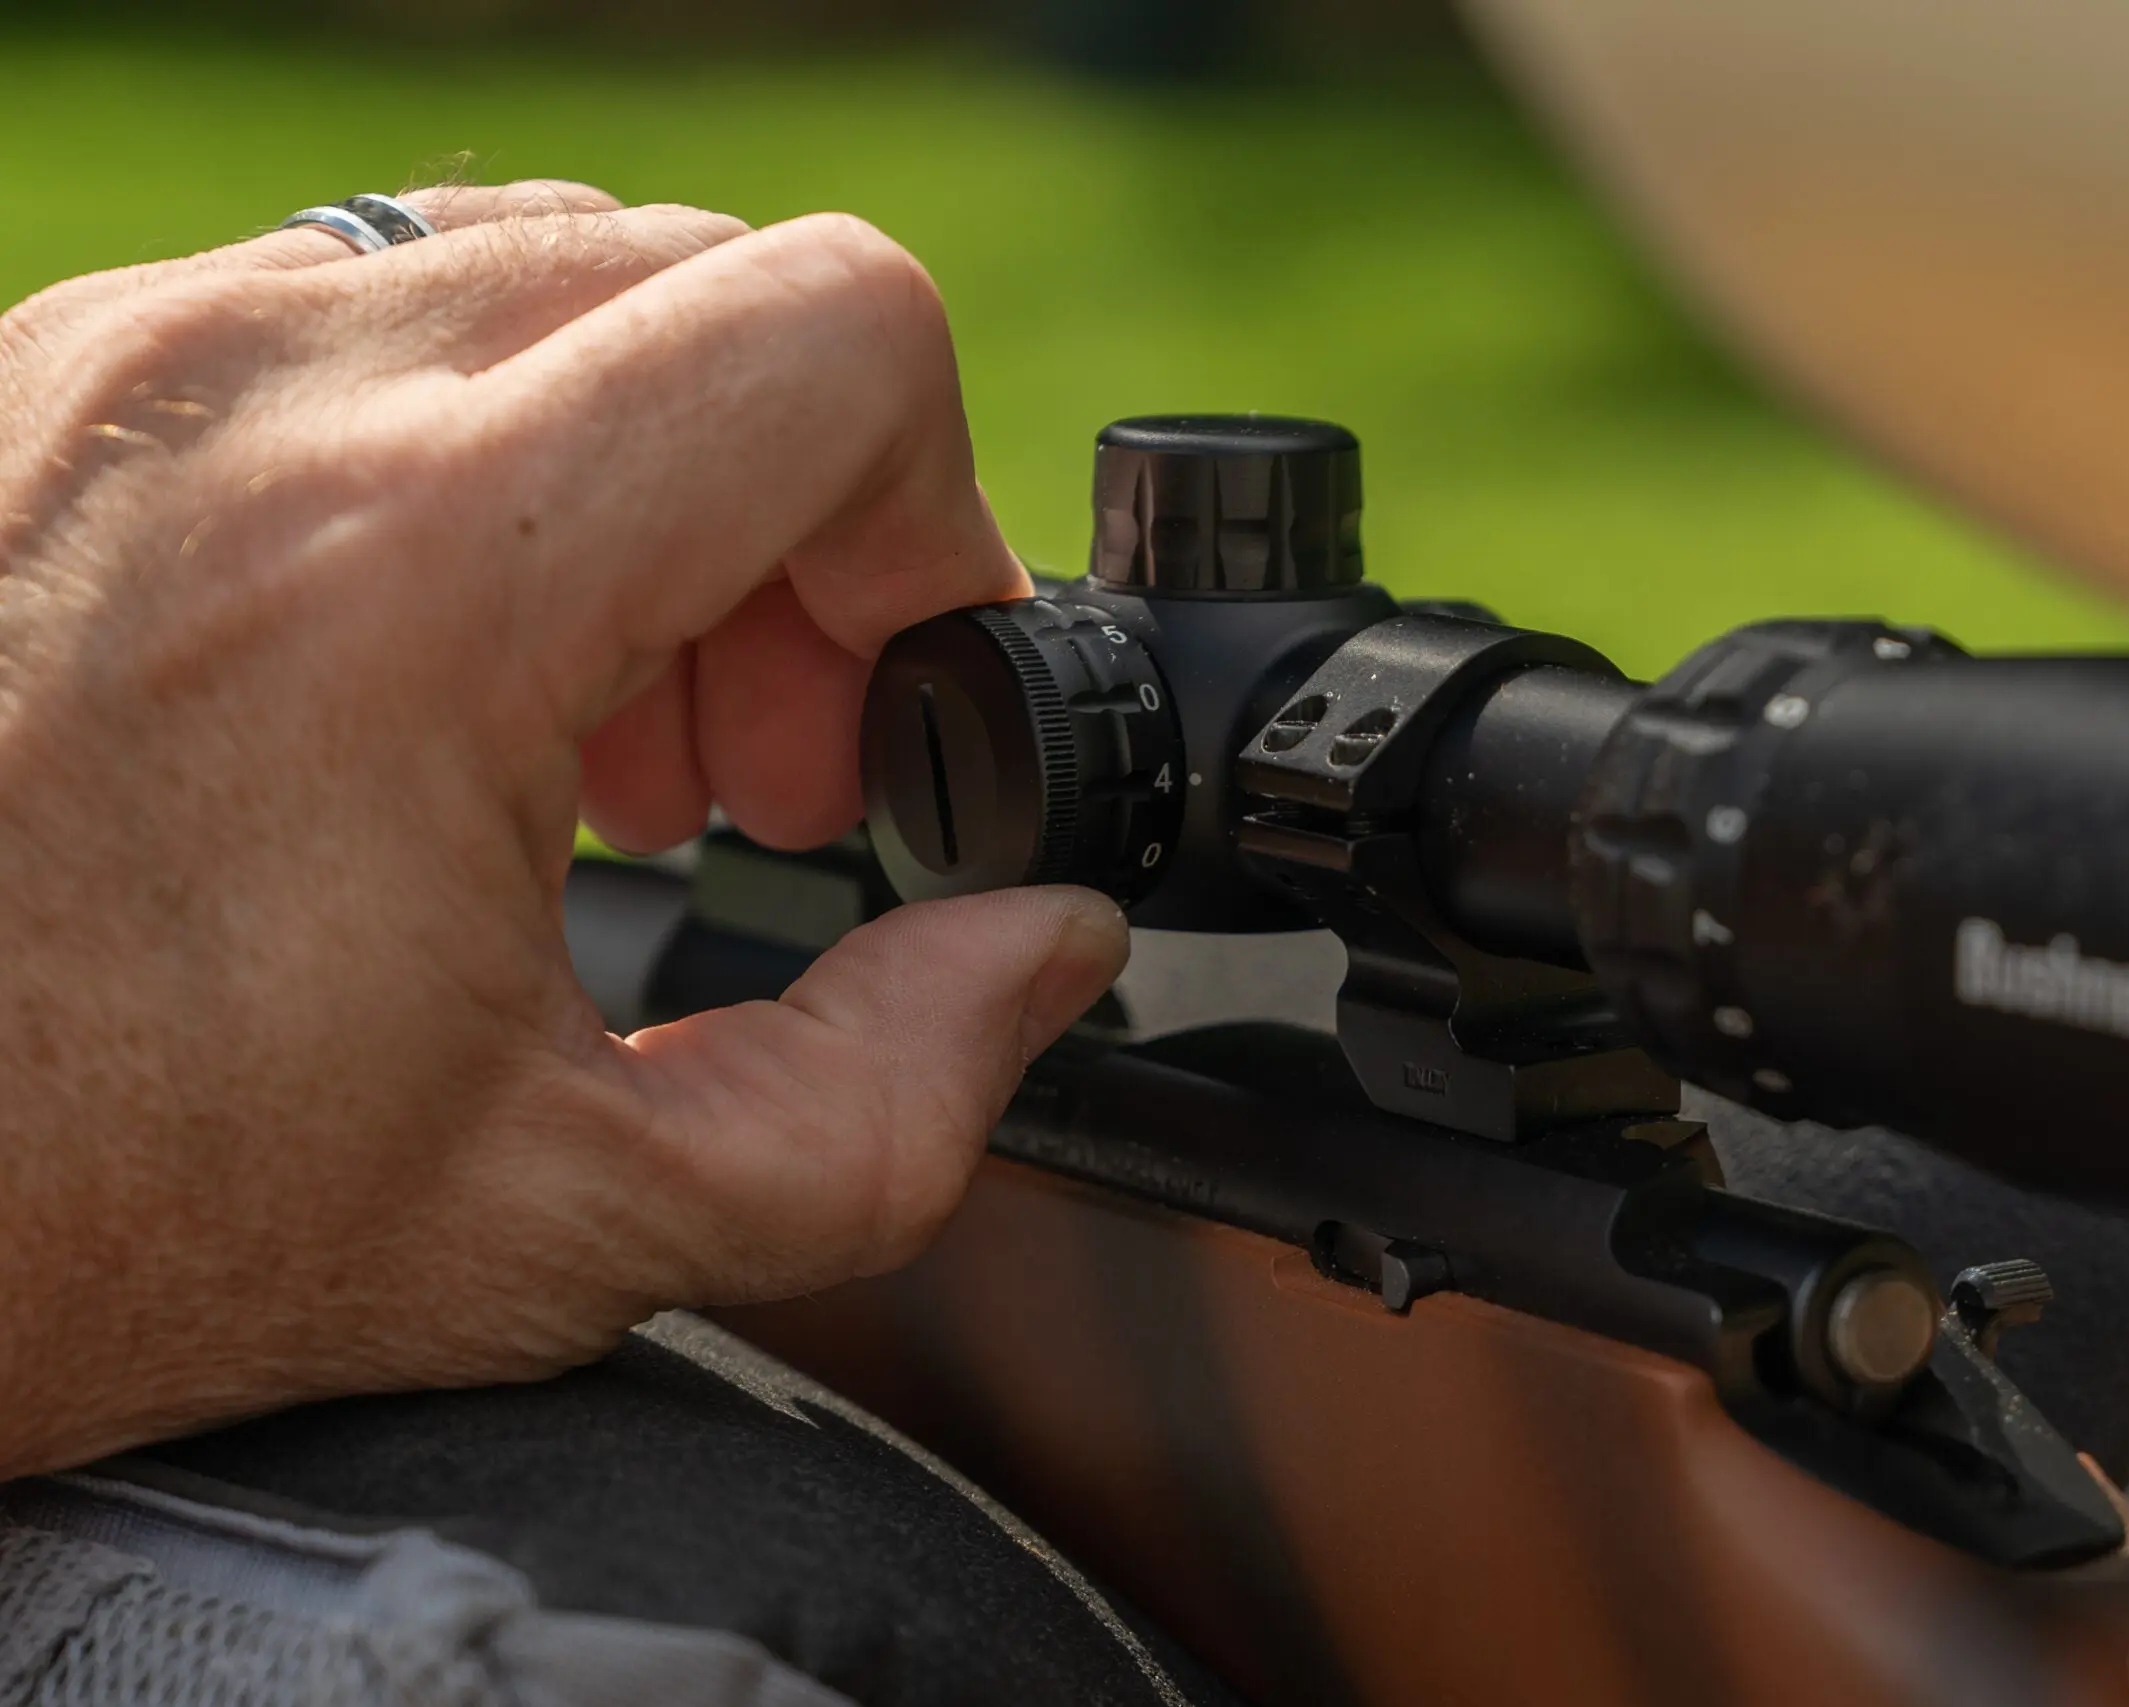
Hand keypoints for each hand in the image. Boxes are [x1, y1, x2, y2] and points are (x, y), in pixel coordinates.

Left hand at [0, 181, 1126, 1477]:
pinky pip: (362, 313)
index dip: (938, 519)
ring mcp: (123, 356)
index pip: (839, 334)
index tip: (886, 692)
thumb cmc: (80, 1215)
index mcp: (421, 578)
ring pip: (544, 275)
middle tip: (743, 754)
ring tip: (585, 728)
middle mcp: (257, 398)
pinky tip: (423, 681)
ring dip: (642, 479)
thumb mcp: (563, 1216)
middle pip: (714, 287)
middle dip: (800, 516)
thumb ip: (888, 1096)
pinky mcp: (42, 378)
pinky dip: (472, 461)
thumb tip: (1035, 953)